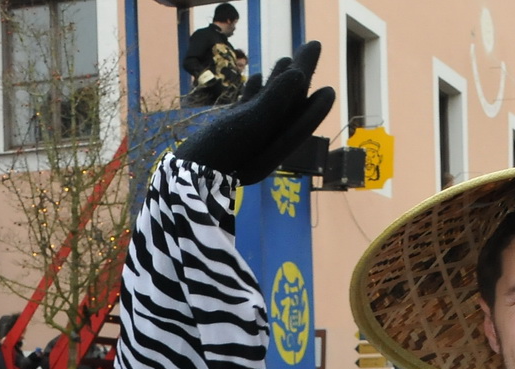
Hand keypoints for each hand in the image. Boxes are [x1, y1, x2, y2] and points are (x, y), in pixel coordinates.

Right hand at [175, 41, 335, 184]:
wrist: (184, 179)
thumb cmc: (217, 153)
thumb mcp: (249, 124)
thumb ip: (274, 100)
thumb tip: (299, 74)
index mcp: (275, 144)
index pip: (299, 113)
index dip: (315, 98)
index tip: (330, 86)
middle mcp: (266, 142)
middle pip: (289, 104)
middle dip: (300, 75)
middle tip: (313, 45)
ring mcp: (248, 138)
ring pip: (268, 104)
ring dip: (279, 81)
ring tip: (286, 57)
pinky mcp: (229, 134)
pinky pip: (246, 109)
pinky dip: (253, 92)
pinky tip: (254, 77)